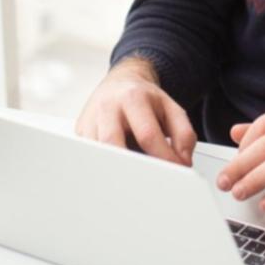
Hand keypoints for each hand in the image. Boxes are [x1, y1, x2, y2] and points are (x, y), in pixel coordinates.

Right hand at [73, 57, 196, 165]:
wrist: (120, 82)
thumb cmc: (145, 99)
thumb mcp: (171, 109)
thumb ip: (184, 135)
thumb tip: (183, 162)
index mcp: (132, 98)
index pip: (147, 134)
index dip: (163, 158)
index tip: (175, 172)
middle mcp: (107, 107)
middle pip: (113, 145)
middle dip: (132, 168)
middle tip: (149, 182)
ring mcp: (90, 120)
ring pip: (97, 155)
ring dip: (116, 170)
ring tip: (133, 177)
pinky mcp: (80, 133)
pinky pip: (90, 157)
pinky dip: (105, 166)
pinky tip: (117, 167)